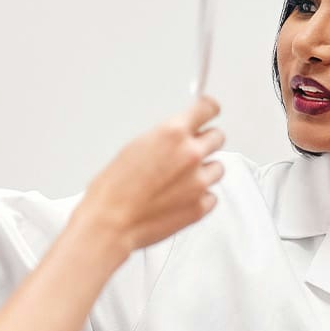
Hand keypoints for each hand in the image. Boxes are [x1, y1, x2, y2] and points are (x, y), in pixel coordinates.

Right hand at [77, 96, 225, 252]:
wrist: (111, 222)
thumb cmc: (113, 189)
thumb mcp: (136, 147)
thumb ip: (164, 139)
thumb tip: (175, 139)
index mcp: (172, 133)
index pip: (208, 108)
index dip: (208, 109)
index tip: (209, 111)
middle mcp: (190, 154)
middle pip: (218, 137)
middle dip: (206, 142)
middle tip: (191, 150)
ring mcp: (199, 182)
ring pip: (218, 168)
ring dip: (204, 170)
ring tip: (181, 180)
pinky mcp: (201, 206)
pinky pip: (212, 196)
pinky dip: (201, 196)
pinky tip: (181, 198)